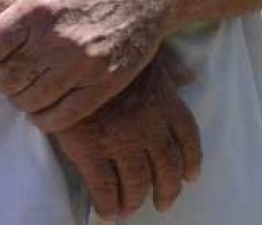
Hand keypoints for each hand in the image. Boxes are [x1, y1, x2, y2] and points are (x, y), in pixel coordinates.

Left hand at [0, 0, 170, 130]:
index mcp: (36, 7)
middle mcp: (56, 39)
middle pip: (3, 81)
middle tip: (8, 69)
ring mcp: (82, 64)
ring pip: (29, 102)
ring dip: (21, 97)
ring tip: (27, 83)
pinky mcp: (104, 82)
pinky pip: (59, 117)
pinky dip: (45, 116)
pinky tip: (46, 102)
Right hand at [50, 49, 203, 219]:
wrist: (70, 55)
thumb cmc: (110, 52)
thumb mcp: (147, 54)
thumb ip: (171, 69)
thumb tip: (190, 76)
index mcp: (165, 101)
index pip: (188, 137)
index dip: (191, 161)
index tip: (189, 176)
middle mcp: (149, 124)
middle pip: (167, 167)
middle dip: (167, 190)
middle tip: (163, 203)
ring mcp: (121, 139)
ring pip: (137, 182)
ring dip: (135, 201)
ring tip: (129, 210)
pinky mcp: (90, 150)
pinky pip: (104, 188)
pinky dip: (108, 205)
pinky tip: (106, 212)